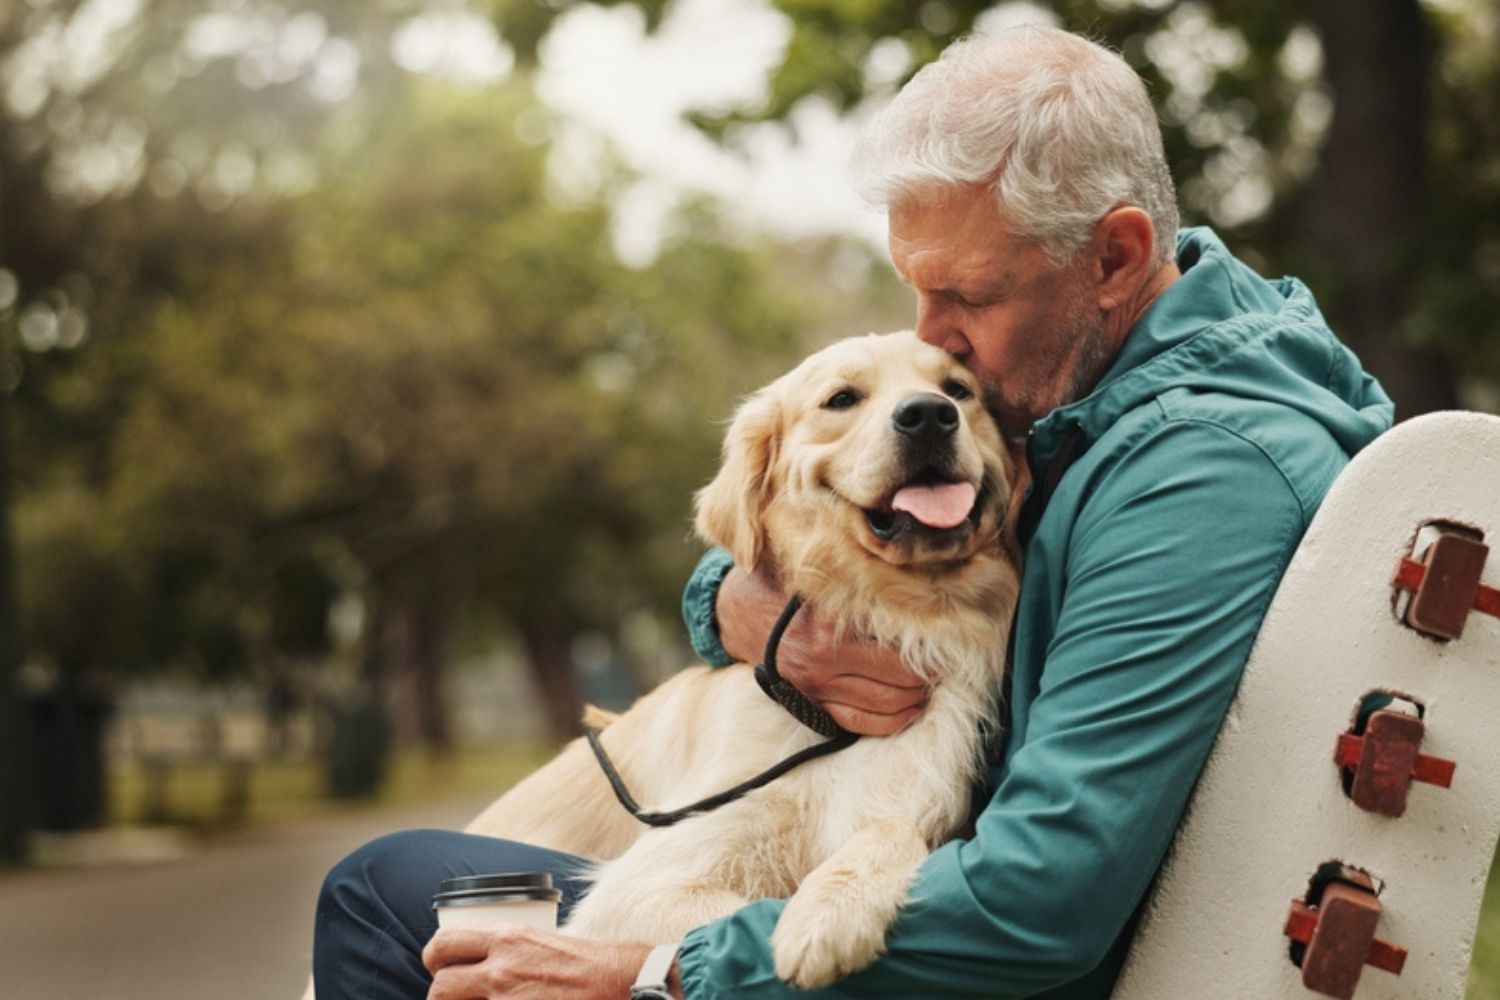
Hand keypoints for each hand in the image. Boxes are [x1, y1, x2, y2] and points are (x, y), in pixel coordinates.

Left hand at [424, 926, 669, 999]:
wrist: (626, 984)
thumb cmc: (595, 964)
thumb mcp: (546, 941)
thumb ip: (511, 950)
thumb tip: (487, 962)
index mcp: (509, 939)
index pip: (444, 943)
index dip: (435, 959)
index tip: (442, 968)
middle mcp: (503, 969)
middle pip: (440, 987)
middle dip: (441, 996)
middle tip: (454, 998)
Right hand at [717, 567, 927, 735]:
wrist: (737, 612)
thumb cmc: (784, 583)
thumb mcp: (820, 576)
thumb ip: (858, 581)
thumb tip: (916, 581)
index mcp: (830, 625)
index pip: (899, 649)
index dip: (932, 650)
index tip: (952, 643)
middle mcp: (824, 660)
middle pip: (899, 681)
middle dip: (930, 678)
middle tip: (947, 665)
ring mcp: (816, 686)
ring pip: (885, 707)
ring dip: (916, 700)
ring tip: (931, 686)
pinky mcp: (810, 703)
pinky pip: (859, 724)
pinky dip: (891, 722)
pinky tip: (909, 710)